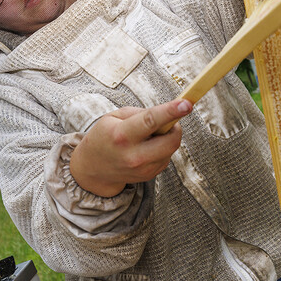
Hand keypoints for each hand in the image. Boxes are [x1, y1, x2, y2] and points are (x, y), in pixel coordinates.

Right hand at [69, 99, 192, 197]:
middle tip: (168, 120)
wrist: (93, 168)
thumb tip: (167, 113)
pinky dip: (163, 148)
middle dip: (175, 126)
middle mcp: (134, 155)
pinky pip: (167, 157)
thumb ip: (140, 113)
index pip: (151, 121)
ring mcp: (143, 168)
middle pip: (171, 140)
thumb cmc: (104, 137)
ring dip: (168, 137)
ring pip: (171, 148)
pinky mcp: (149, 175)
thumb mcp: (113, 117)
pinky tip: (148, 147)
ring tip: (150, 136)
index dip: (171, 111)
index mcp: (122, 135)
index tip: (186, 104)